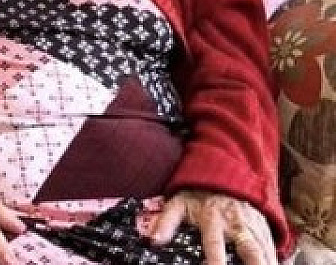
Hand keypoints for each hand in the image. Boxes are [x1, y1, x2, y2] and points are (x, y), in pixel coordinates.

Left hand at [151, 190, 275, 264]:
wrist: (223, 173)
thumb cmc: (198, 193)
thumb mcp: (178, 203)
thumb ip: (165, 222)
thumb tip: (152, 240)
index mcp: (213, 219)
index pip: (214, 243)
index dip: (215, 260)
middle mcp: (235, 223)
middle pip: (250, 249)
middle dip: (255, 264)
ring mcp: (252, 225)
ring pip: (264, 249)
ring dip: (267, 262)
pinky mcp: (263, 226)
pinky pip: (272, 245)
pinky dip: (275, 258)